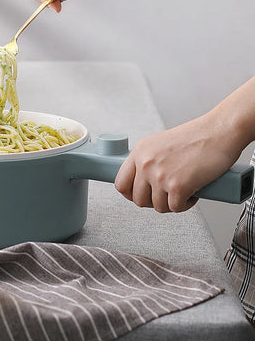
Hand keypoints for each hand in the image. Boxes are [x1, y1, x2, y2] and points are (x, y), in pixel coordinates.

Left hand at [114, 114, 239, 212]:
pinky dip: (186, 204)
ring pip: (158, 206)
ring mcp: (160, 176)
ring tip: (184, 190)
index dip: (131, 194)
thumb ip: (150, 160)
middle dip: (154, 201)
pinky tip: (193, 192)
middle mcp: (146, 163)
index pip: (121, 182)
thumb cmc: (197, 137)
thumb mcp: (161, 144)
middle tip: (167, 195)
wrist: (218, 132)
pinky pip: (175, 208)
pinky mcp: (177, 187)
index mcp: (140, 151)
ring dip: (172, 203)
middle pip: (138, 199)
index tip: (141, 195)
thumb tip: (144, 182)